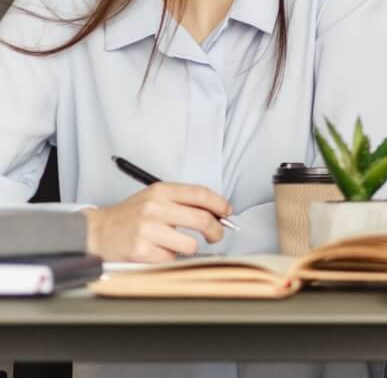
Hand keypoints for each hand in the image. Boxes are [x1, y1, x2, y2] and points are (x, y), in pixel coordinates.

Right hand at [85, 183, 231, 262]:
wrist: (95, 232)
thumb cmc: (129, 217)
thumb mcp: (154, 199)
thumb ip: (182, 202)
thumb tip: (217, 211)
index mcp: (161, 191)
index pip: (201, 194)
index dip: (220, 204)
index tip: (227, 212)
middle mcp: (155, 208)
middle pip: (202, 219)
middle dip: (216, 230)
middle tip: (216, 235)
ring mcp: (148, 230)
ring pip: (190, 244)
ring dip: (188, 248)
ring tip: (176, 244)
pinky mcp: (141, 251)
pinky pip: (172, 259)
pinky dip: (169, 258)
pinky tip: (157, 251)